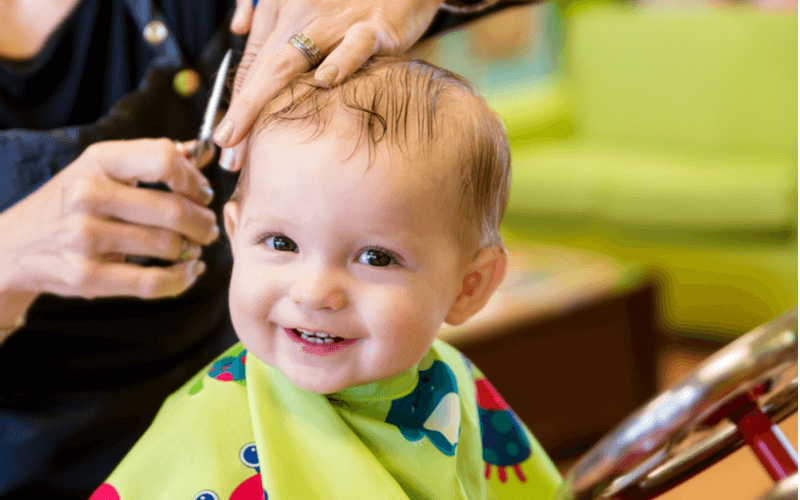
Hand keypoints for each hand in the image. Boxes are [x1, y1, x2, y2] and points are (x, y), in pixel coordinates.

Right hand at [0, 139, 218, 306]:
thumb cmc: (70, 203)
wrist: (15, 246)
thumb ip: (152, 159)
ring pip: (168, 245)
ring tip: (196, 248)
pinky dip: (181, 279)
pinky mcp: (86, 276)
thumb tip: (202, 152)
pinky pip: (152, 282)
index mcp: (98, 161)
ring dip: (194, 249)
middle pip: (174, 209)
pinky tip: (189, 272)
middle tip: (208, 228)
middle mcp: (88, 196)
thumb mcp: (102, 169)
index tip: (203, 194)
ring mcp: (84, 238)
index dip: (195, 180)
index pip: (164, 159)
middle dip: (203, 222)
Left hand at [214, 0, 444, 171]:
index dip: (237, 103)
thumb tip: (239, 28)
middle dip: (242, 113)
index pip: (252, 63)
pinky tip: (326, 82)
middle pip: (263, 68)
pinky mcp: (373, 27)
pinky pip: (354, 46)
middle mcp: (300, 12)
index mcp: (280, 8)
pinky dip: (340, 62)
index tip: (226, 139)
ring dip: (264, 101)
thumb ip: (267, 14)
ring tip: (251, 138)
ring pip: (291, 60)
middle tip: (229, 152)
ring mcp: (335, 20)